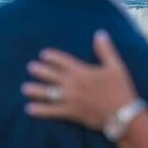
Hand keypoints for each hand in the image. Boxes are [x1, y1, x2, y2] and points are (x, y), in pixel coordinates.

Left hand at [22, 30, 137, 129]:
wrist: (122, 114)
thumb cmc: (120, 89)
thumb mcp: (116, 66)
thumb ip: (106, 50)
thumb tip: (100, 33)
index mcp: (82, 71)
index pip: (63, 61)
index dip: (52, 57)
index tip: (43, 54)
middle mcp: (73, 84)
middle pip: (51, 75)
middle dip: (40, 71)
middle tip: (30, 67)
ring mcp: (70, 99)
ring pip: (48, 93)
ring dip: (35, 90)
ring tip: (25, 88)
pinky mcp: (71, 113)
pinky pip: (51, 111)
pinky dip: (40, 110)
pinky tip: (29, 109)